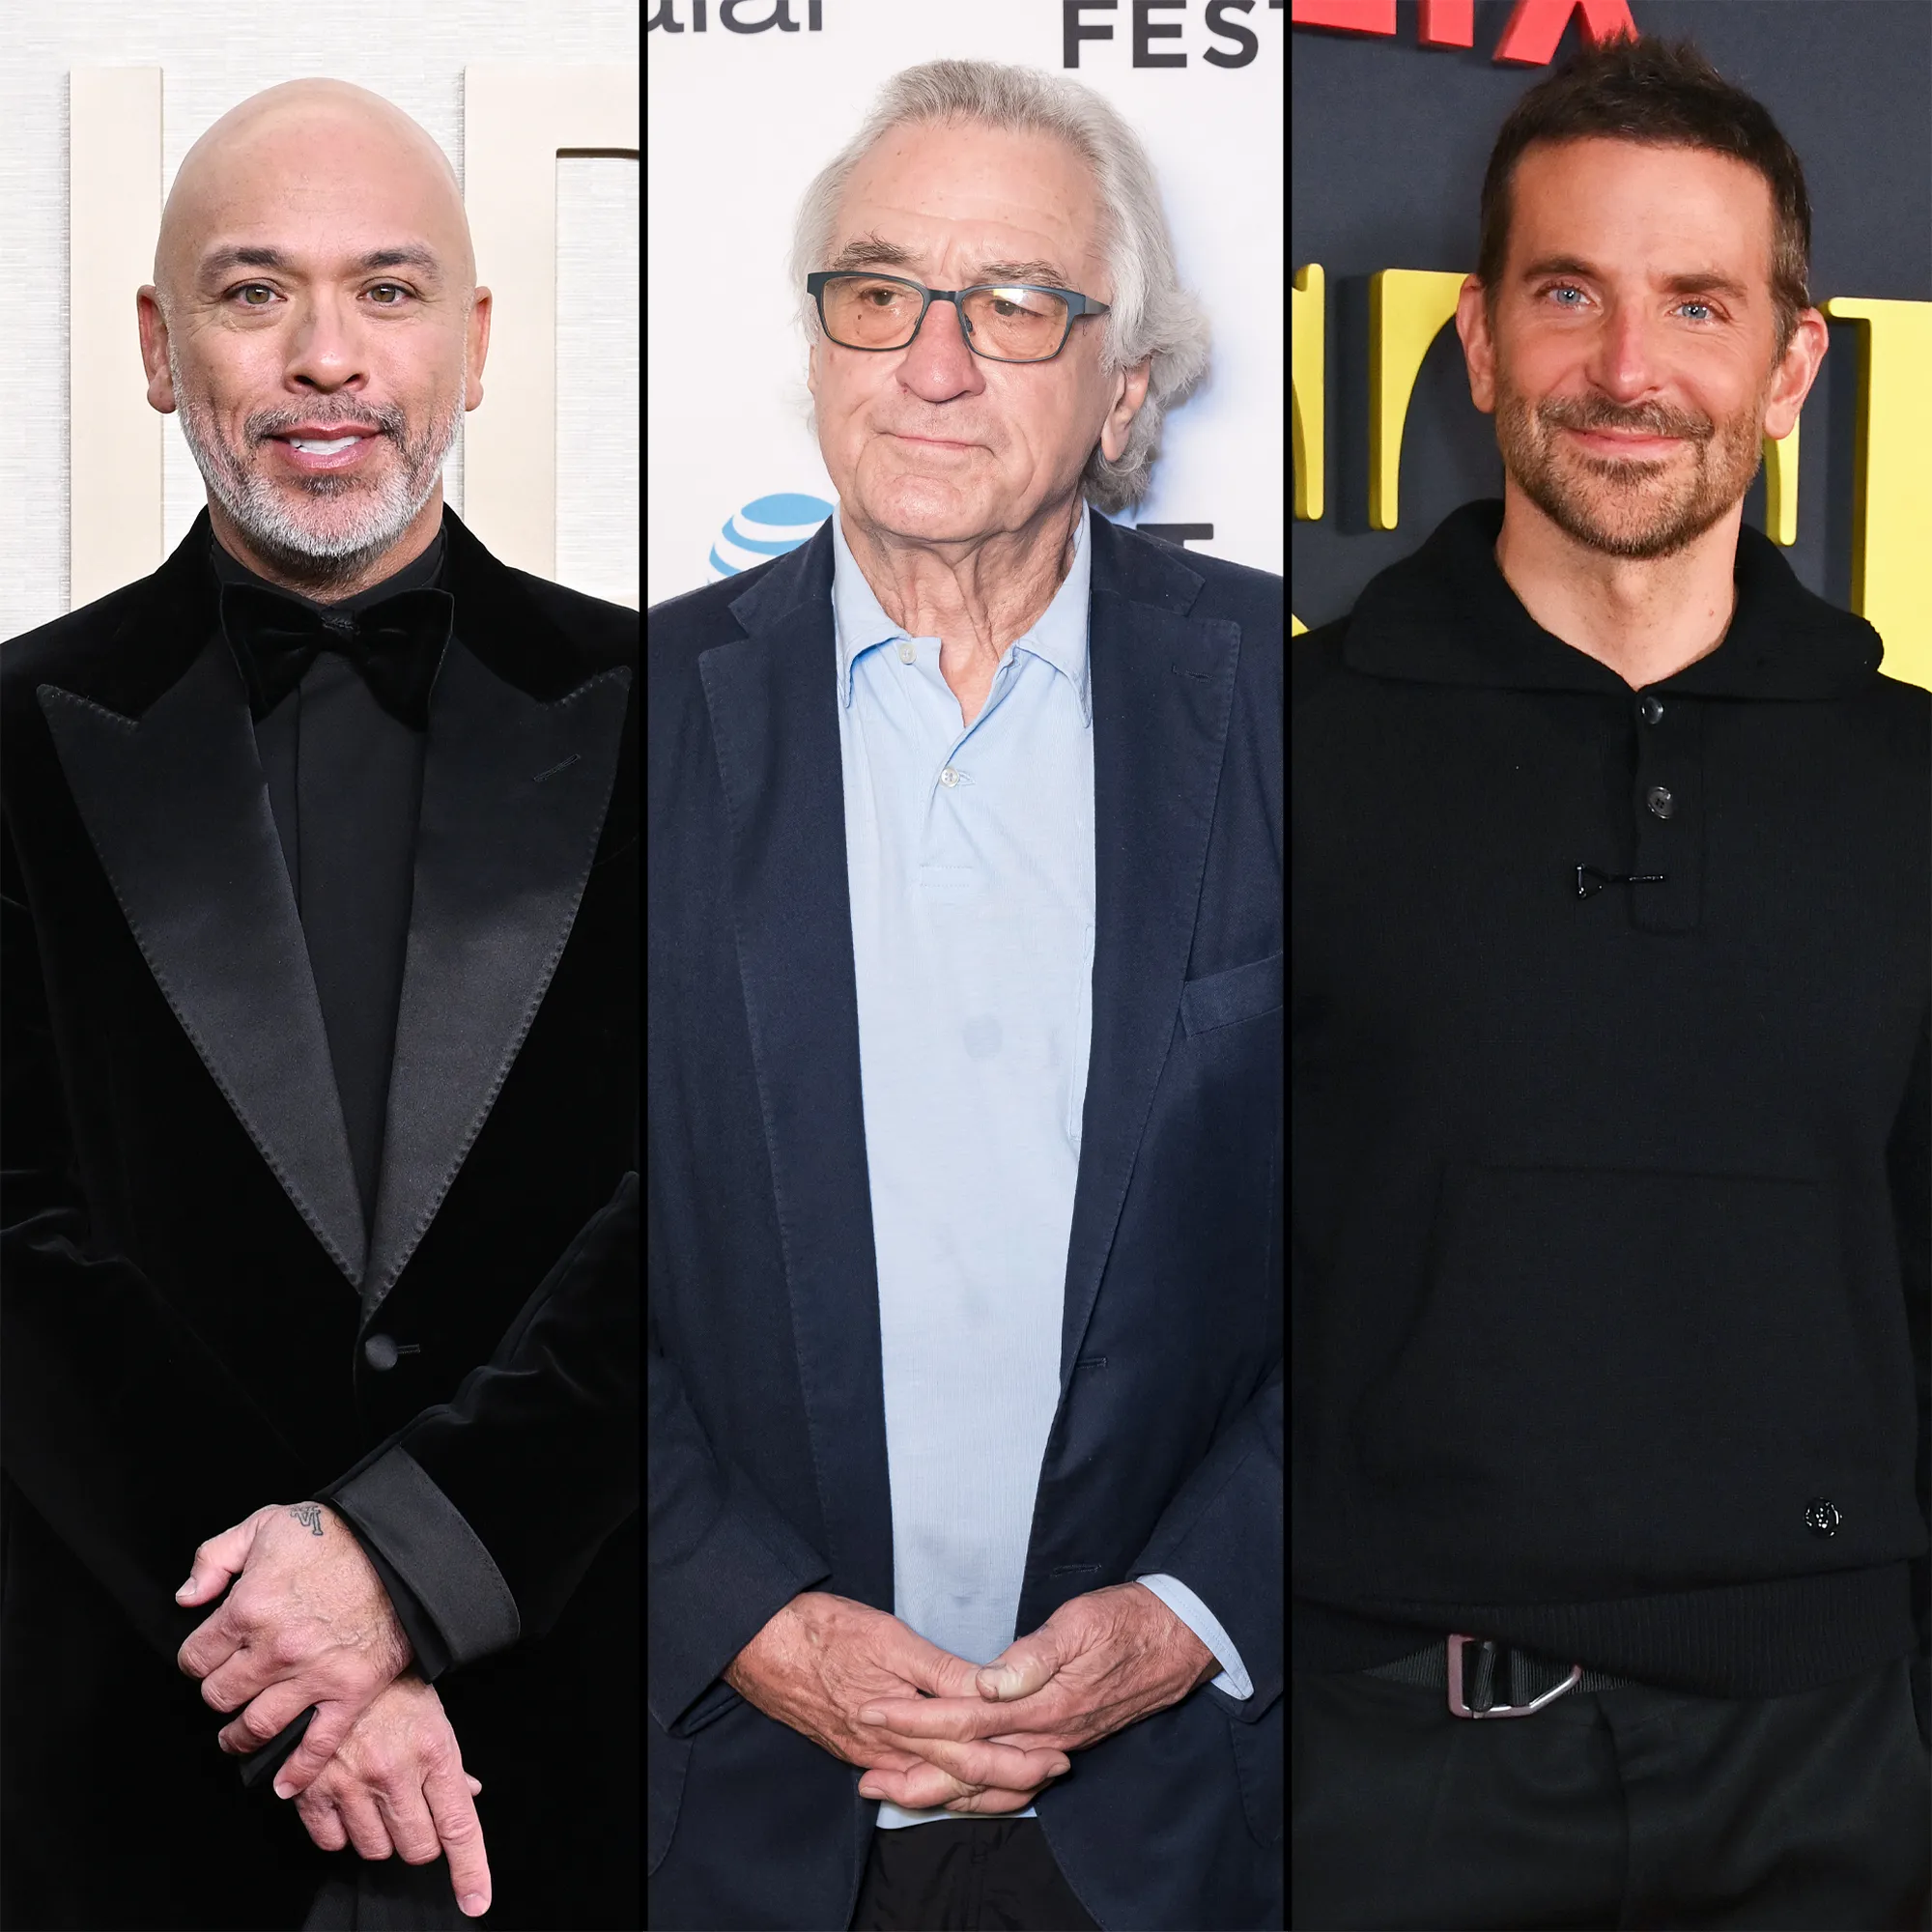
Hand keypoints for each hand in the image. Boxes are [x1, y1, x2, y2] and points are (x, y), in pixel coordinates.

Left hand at [176, 1502, 412, 1797]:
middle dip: (218, 1692)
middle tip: (228, 1688)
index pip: (194, 1659)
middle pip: (219, 1696)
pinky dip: (297, 1771)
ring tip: (238, 1735)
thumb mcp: (266, 1523)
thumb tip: (186, 1599)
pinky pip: (316, 1745)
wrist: (403, 1545)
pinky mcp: (350, 1691)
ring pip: (255, 1726)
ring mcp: (314, 1675)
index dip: (198, 1658)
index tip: (209, 1657)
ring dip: (239, 1737)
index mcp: (248, 1608)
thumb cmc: (334, 1533)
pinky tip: (282, 1784)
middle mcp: (275, 1649)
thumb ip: (214, 1558)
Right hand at [292, 1669, 492, 1919]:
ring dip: (379, 1835)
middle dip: (418, 1839)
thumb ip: (451, 1764)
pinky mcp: (313, 1790)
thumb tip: (472, 1795)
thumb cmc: (392, 1688)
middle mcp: (396, 1772)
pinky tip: (345, 1802)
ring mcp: (353, 1783)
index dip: (470, 1870)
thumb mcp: (433, 1716)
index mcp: (435, 1751)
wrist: (333, 1659)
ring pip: (375, 1849)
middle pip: (417, 1848)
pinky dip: (341, 1833)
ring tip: (376, 1798)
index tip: (476, 1901)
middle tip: (411, 1811)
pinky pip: (332, 1843)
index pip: (459, 1825)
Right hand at [722, 1591, 1072, 1812]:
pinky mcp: (857, 1749)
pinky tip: (955, 1786)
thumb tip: (988, 1688)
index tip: (1056, 1751)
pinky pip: (908, 1779)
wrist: (761, 1645)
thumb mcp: (889, 1637)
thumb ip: (941, 1670)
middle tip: (1054, 1770)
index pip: (973, 1752)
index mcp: (904, 1721)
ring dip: (982, 1787)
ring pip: (936, 1785)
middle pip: (961, 1776)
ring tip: (1020, 1782)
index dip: (1017, 1756)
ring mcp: (871, 1755)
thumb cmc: (824, 1631)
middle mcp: (890, 1749)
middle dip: (1011, 1778)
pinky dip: (941, 1787)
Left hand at [853, 1582, 1218, 1814]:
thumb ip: (1033, 1655)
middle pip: (969, 1768)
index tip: (873, 1713)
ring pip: (989, 1785)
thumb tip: (988, 1683)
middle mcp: (1045, 1735)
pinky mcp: (1062, 1741)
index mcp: (1042, 1705)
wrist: (1176, 1642)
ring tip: (894, 1792)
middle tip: (865, 1776)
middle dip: (913, 1772)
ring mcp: (1055, 1744)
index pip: (964, 1720)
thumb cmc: (1125, 1622)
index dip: (915, 1719)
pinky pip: (1013, 1783)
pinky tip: (957, 1793)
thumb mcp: (1079, 1623)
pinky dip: (979, 1795)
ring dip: (939, 1791)